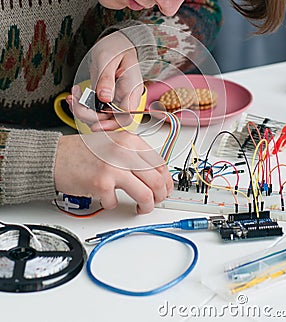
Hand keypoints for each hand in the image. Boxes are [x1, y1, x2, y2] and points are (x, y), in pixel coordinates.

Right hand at [54, 131, 172, 213]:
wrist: (55, 156)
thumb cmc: (82, 152)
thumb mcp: (114, 145)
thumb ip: (134, 156)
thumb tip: (155, 176)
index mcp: (130, 140)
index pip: (161, 164)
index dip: (166, 181)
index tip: (165, 189)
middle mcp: (124, 151)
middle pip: (158, 180)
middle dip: (160, 196)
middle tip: (155, 201)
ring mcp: (114, 167)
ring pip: (146, 194)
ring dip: (146, 206)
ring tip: (140, 207)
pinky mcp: (102, 183)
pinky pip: (118, 203)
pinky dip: (114, 205)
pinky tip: (108, 199)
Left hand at [67, 31, 143, 130]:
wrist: (116, 43)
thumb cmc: (116, 47)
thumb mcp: (108, 59)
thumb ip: (106, 79)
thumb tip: (104, 97)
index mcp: (132, 90)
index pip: (126, 117)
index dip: (111, 124)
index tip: (95, 124)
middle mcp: (125, 98)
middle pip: (110, 120)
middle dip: (89, 116)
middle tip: (75, 101)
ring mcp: (115, 100)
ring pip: (100, 117)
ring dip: (82, 111)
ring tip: (72, 96)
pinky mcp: (106, 99)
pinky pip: (94, 110)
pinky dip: (82, 106)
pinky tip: (74, 97)